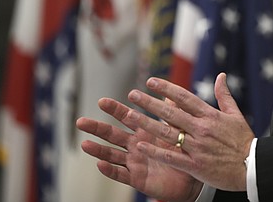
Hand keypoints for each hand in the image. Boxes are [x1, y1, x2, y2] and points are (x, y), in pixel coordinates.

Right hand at [76, 98, 202, 201]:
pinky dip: (110, 170)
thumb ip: (172, 113)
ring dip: (98, 150)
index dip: (115, 110)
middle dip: (97, 128)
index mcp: (144, 131)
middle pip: (112, 135)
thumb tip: (170, 93)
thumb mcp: (178, 130)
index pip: (126, 117)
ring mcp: (134, 162)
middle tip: (80, 121)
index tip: (102, 101)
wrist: (191, 178)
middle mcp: (135, 146)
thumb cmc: (183, 153)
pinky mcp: (137, 178)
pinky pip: (121, 174)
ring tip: (84, 144)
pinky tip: (100, 164)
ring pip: (112, 155)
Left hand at [126, 72, 253, 191]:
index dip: (166, 88)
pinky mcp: (195, 165)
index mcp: (210, 115)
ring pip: (167, 132)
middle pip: (171, 113)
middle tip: (132, 94)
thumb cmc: (244, 140)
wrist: (252, 167)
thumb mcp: (236, 114)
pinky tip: (140, 145)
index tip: (151, 81)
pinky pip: (171, 156)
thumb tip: (220, 75)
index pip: (184, 98)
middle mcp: (201, 129)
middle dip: (149, 103)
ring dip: (146, 123)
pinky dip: (155, 151)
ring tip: (129, 115)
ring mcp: (197, 147)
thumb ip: (224, 95)